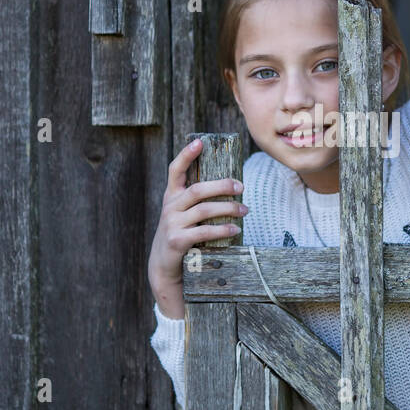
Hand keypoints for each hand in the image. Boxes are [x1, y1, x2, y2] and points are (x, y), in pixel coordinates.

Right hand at [147, 138, 248, 318]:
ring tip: (245, 210)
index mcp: (172, 196)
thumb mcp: (184, 215)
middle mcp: (170, 207)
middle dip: (222, 185)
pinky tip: (235, 229)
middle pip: (198, 189)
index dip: (187, 155)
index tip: (200, 142)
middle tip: (242, 187)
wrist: (164, 267)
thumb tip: (231, 186)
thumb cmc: (181, 236)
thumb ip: (197, 201)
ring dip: (228, 208)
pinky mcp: (177, 241)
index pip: (176, 170)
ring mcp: (172, 224)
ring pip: (204, 210)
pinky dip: (223, 229)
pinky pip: (204, 232)